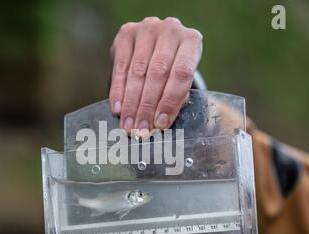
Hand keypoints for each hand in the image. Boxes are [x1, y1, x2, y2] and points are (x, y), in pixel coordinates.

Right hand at [109, 17, 202, 135]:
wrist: (157, 43)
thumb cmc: (173, 67)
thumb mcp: (182, 79)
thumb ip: (176, 96)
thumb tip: (160, 121)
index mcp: (191, 41)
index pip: (181, 74)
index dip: (170, 101)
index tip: (160, 124)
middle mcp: (170, 30)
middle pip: (157, 74)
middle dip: (148, 106)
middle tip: (141, 129)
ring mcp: (147, 28)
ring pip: (137, 72)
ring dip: (131, 103)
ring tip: (128, 125)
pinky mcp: (126, 33)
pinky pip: (120, 67)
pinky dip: (118, 91)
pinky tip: (117, 108)